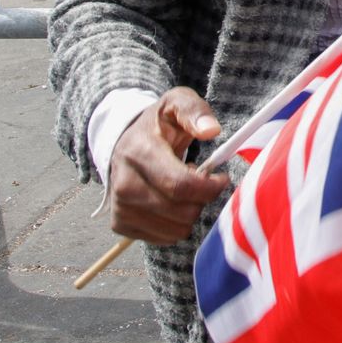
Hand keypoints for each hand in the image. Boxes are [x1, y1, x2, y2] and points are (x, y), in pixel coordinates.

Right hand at [105, 87, 228, 244]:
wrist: (122, 143)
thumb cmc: (157, 125)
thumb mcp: (176, 104)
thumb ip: (194, 111)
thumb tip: (211, 130)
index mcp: (138, 153)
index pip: (180, 186)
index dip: (210, 187)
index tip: (221, 178)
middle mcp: (124, 185)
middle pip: (183, 212)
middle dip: (201, 199)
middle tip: (197, 179)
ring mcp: (120, 208)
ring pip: (177, 230)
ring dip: (189, 212)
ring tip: (179, 188)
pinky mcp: (120, 225)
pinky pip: (166, 238)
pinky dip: (175, 223)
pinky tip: (168, 201)